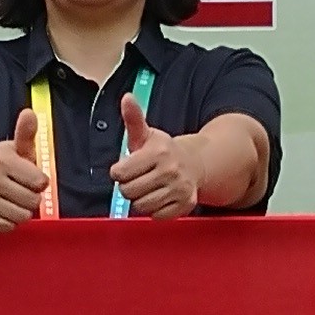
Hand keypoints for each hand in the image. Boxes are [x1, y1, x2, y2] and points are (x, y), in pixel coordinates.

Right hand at [0, 110, 51, 231]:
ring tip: (13, 199)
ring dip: (22, 210)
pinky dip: (9, 221)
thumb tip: (29, 113)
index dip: (39, 181)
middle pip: (33, 201)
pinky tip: (3, 209)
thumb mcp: (15, 147)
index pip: (40, 182)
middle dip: (32, 196)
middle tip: (21, 189)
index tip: (31, 177)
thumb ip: (26, 133)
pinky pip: (8, 227)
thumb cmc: (0, 164)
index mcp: (1, 160)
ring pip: (22, 216)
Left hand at [108, 95, 200, 217]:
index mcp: (158, 152)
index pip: (120, 174)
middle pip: (128, 192)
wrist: (196, 164)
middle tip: (137, 179)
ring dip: (140, 199)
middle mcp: (170, 170)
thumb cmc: (163, 151)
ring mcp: (179, 189)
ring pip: (141, 206)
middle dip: (128, 186)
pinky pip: (156, 216)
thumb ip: (133, 118)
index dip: (119, 172)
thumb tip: (126, 98)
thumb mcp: (146, 134)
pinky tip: (159, 197)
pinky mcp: (185, 205)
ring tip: (147, 188)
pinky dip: (154, 210)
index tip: (126, 168)